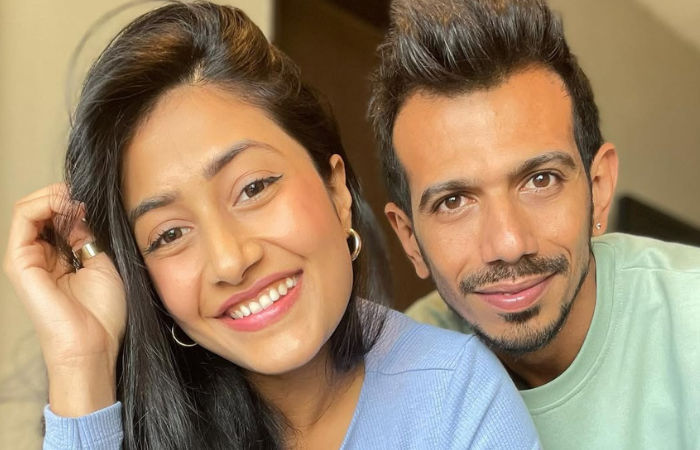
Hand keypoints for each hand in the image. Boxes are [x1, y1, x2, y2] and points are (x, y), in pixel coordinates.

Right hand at [3, 183, 126, 415]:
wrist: (93, 345)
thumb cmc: (102, 314)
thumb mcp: (102, 263)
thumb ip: (88, 235)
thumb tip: (81, 208)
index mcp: (58, 258)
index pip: (57, 215)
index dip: (76, 201)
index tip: (98, 199)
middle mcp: (38, 255)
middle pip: (41, 208)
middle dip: (65, 194)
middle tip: (87, 194)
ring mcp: (26, 257)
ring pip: (29, 207)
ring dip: (55, 194)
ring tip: (79, 197)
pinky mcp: (20, 261)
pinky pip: (24, 217)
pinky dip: (46, 202)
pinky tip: (70, 204)